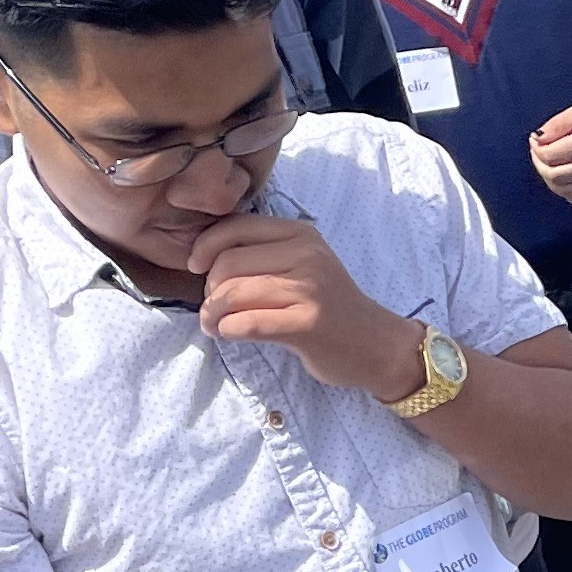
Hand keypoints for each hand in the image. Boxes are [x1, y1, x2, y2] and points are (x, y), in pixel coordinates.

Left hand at [193, 213, 416, 397]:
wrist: (376, 345)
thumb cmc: (331, 307)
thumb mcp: (305, 265)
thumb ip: (265, 254)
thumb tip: (205, 257)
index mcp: (300, 234)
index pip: (236, 227)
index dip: (204, 247)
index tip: (195, 268)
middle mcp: (306, 255)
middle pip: (228, 264)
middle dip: (208, 290)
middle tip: (211, 309)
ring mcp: (309, 289)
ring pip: (234, 294)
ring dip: (212, 314)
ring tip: (214, 325)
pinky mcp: (308, 323)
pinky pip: (248, 323)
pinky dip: (229, 330)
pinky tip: (230, 334)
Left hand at [528, 103, 571, 209]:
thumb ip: (560, 123)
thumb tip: (537, 136)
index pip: (548, 154)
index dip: (536, 147)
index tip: (534, 138)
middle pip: (551, 174)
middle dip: (539, 162)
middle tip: (536, 148)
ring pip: (560, 188)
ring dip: (548, 175)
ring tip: (546, 161)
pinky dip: (563, 189)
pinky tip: (563, 177)